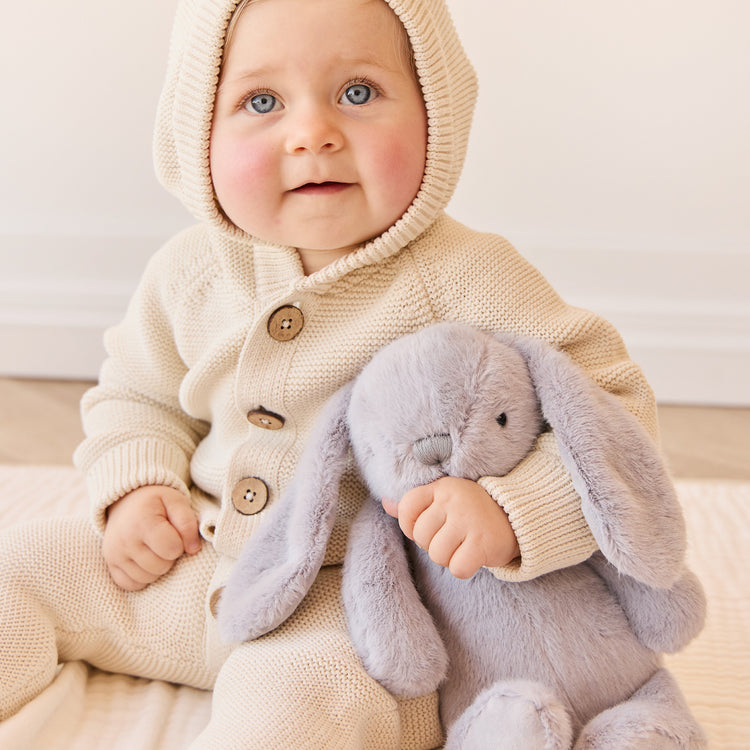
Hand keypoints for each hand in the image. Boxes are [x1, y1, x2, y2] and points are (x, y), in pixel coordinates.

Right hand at [103, 485, 200, 590]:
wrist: (126, 499)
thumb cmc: (156, 501)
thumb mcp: (176, 501)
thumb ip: (188, 523)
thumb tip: (193, 549)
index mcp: (143, 522)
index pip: (172, 549)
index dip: (180, 543)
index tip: (175, 533)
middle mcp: (125, 540)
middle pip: (161, 567)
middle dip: (169, 556)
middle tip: (165, 540)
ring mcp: (114, 554)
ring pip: (148, 578)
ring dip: (157, 567)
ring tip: (155, 548)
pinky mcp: (110, 563)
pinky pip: (131, 584)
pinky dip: (142, 576)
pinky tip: (145, 559)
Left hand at [383, 477, 518, 579]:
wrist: (517, 517)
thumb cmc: (472, 512)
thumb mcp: (444, 500)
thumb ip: (415, 505)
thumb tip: (386, 504)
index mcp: (441, 488)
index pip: (407, 507)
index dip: (410, 526)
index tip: (428, 528)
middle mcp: (453, 500)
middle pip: (420, 537)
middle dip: (433, 545)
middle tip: (453, 538)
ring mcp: (469, 520)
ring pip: (437, 555)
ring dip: (448, 558)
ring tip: (463, 546)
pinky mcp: (483, 542)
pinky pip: (456, 568)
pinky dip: (463, 568)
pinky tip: (474, 557)